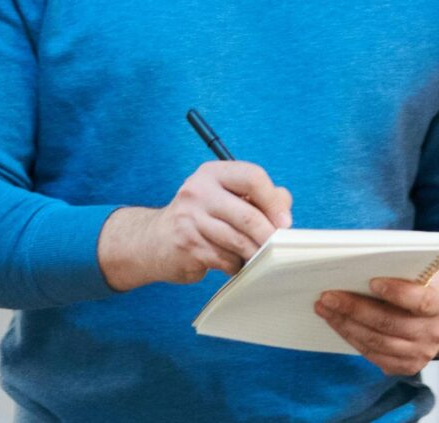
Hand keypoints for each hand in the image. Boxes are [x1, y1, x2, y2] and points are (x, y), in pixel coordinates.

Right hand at [98, 161, 292, 290]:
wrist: (154, 241)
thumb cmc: (200, 217)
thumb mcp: (224, 197)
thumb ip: (257, 197)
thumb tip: (284, 210)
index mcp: (212, 173)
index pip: (253, 177)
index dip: (273, 201)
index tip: (284, 221)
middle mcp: (198, 191)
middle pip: (248, 215)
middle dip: (269, 235)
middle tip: (277, 246)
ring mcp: (190, 219)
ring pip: (238, 241)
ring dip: (254, 253)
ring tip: (257, 257)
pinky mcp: (187, 245)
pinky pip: (225, 259)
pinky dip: (235, 265)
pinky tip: (233, 264)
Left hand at [314, 274, 438, 375]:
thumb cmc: (425, 288)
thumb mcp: (424, 274)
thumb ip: (404, 270)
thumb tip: (365, 262)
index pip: (420, 301)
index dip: (397, 292)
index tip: (372, 281)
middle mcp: (434, 333)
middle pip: (390, 323)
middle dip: (355, 309)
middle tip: (329, 296)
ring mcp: (421, 353)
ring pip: (377, 342)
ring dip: (346, 325)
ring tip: (325, 308)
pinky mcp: (407, 367)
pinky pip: (374, 356)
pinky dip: (352, 338)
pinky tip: (337, 324)